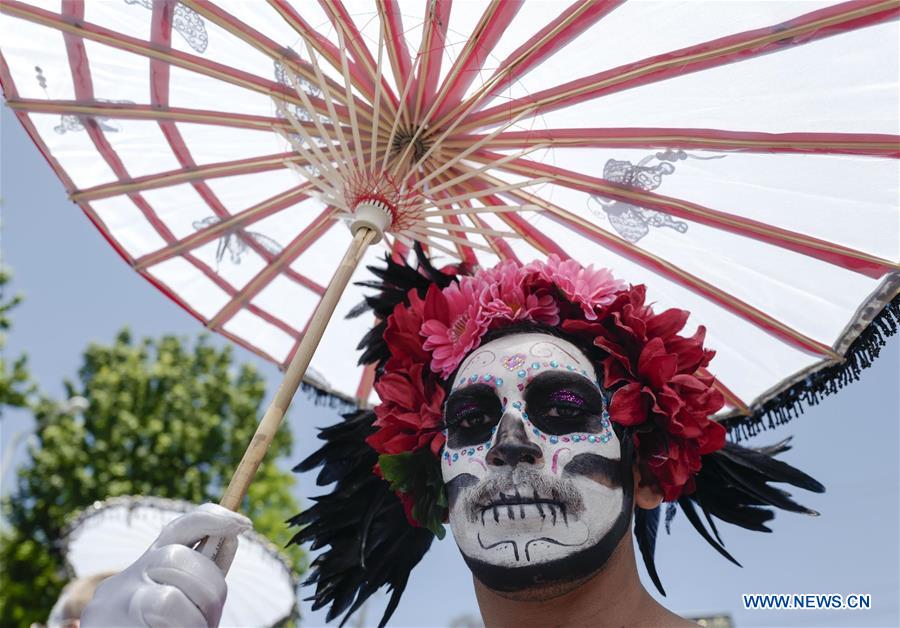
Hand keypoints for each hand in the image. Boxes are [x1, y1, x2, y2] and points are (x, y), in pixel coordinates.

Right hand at [80, 503, 251, 627]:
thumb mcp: (186, 602)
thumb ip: (202, 576)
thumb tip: (231, 536)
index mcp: (150, 568)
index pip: (179, 528)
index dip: (213, 519)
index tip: (242, 524)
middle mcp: (127, 578)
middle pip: (178, 558)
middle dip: (209, 587)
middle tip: (211, 619)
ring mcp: (113, 604)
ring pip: (169, 597)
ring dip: (194, 619)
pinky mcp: (108, 625)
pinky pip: (162, 616)